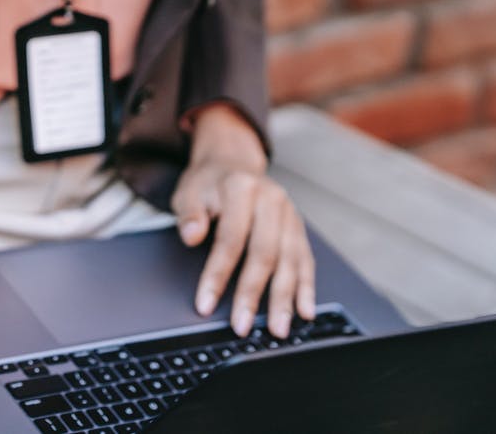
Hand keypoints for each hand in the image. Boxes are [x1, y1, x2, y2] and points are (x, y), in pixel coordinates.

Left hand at [171, 103, 315, 338]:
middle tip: (241, 326)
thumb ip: (189, 214)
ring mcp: (290, 214)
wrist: (232, 164)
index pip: (230, 239)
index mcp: (242, 188)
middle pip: (264, 253)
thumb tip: (191, 235)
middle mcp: (272, 200)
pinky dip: (306, 287)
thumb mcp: (189, 192)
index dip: (217, 275)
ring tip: (278, 329)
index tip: (205, 305)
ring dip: (284, 299)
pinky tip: (305, 311)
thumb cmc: (207, 185)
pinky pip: (306, 260)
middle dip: (252, 294)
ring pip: (290, 261)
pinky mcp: (298, 228)